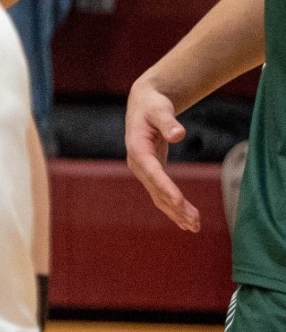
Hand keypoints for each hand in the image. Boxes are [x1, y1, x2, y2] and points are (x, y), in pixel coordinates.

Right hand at [124, 77, 200, 231]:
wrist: (143, 104)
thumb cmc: (153, 104)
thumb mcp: (160, 108)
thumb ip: (168, 121)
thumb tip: (178, 134)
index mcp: (137, 148)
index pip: (152, 171)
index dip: (165, 186)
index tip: (178, 201)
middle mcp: (137, 164)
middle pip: (156, 189)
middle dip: (175, 207)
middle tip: (195, 222)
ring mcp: (143, 170)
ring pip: (158, 196)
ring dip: (175, 212)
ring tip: (194, 227)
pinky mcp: (151, 173)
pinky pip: (161, 193)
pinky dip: (173, 207)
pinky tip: (185, 220)